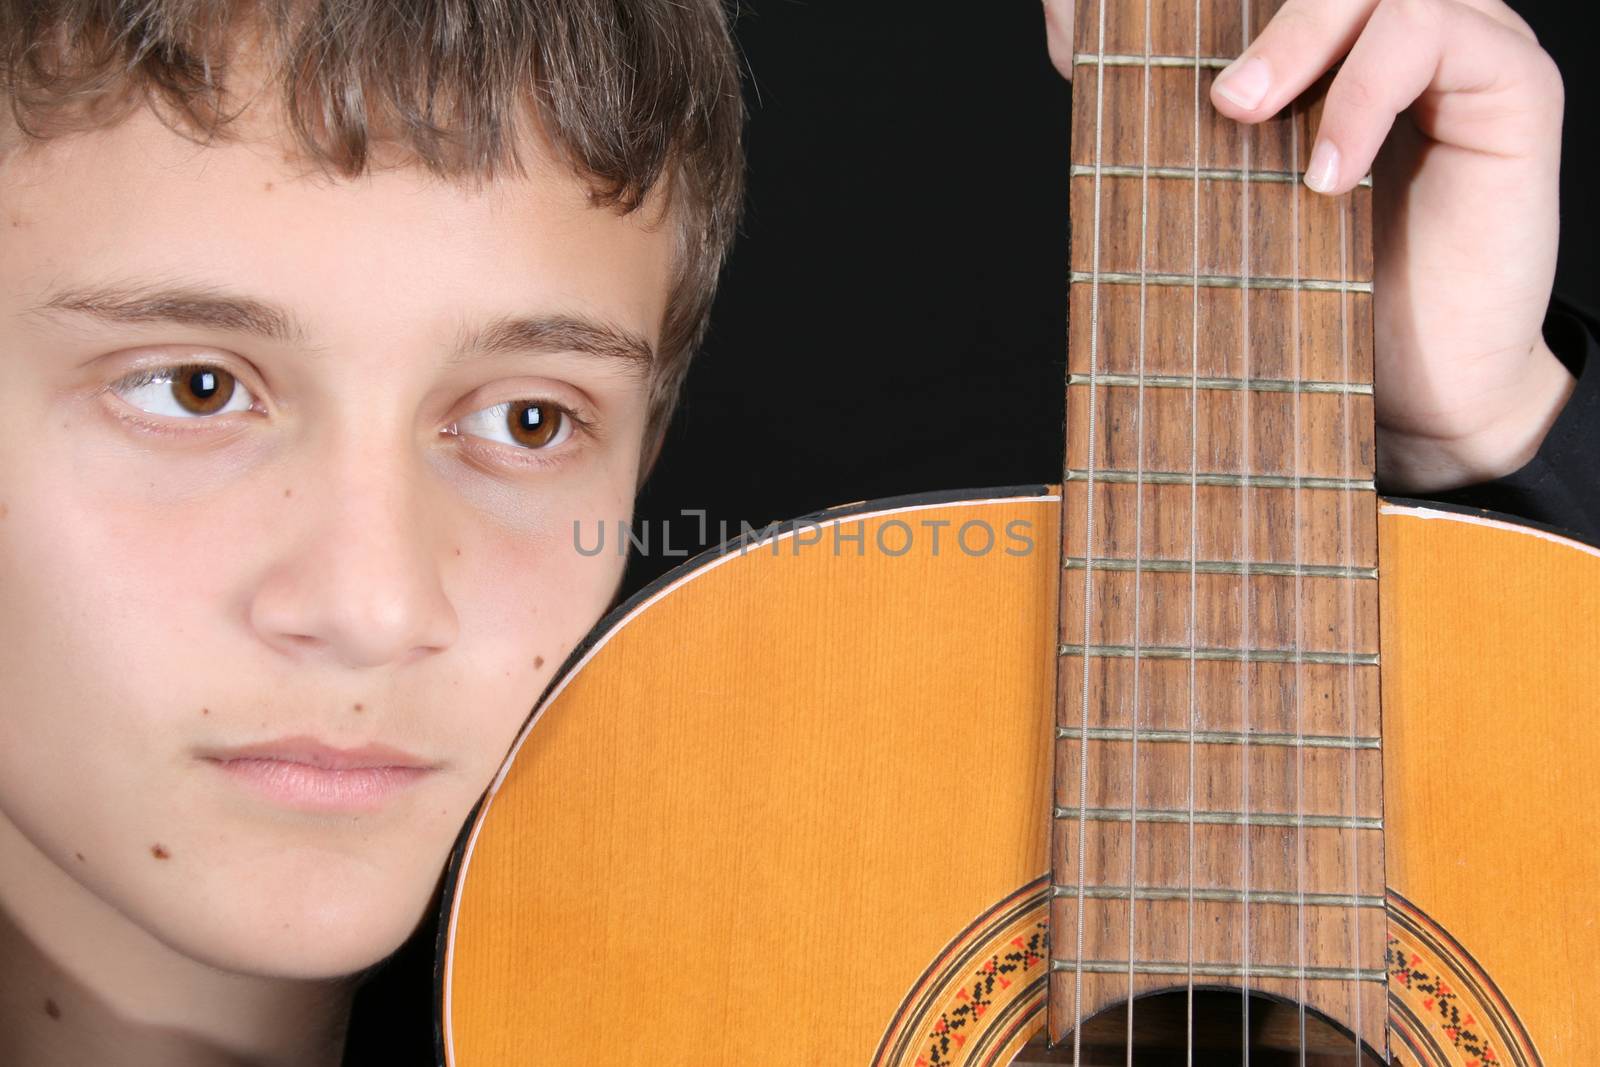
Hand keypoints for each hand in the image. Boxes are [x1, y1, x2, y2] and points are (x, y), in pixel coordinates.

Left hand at [1043, 0, 1575, 493]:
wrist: (1422, 387)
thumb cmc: (1326, 293)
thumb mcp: (1222, 191)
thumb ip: (1169, 112)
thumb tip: (1064, 29)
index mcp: (1329, 41)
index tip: (1104, 19)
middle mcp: (1394, 30)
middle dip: (1258, 17)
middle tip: (1216, 98)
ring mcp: (1460, 45)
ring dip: (1301, 38)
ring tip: (1249, 120)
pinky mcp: (1512, 83)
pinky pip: (1433, 32)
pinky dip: (1365, 92)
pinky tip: (1329, 172)